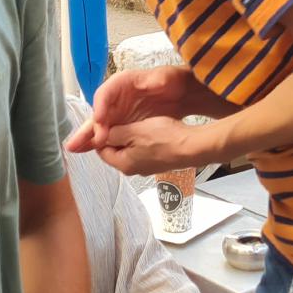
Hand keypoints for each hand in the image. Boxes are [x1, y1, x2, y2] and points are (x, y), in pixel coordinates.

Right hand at [64, 67, 195, 155]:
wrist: (180, 94)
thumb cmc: (172, 83)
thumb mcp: (168, 78)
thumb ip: (159, 80)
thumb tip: (154, 82)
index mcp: (123, 82)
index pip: (105, 93)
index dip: (100, 108)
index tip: (99, 122)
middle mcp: (116, 96)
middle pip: (98, 112)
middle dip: (88, 128)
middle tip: (76, 143)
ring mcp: (118, 110)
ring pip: (100, 124)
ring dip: (89, 137)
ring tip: (75, 149)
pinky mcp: (123, 122)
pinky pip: (108, 132)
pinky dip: (100, 141)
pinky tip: (91, 150)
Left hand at [94, 116, 210, 176]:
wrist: (191, 147)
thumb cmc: (164, 139)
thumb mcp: (133, 131)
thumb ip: (113, 134)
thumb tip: (101, 136)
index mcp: (123, 164)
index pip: (101, 151)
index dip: (102, 135)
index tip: (107, 123)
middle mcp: (133, 170)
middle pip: (115, 151)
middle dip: (117, 136)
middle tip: (124, 121)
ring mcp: (146, 167)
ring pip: (130, 149)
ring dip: (131, 137)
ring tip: (139, 124)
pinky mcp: (157, 163)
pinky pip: (143, 151)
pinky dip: (143, 140)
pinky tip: (151, 130)